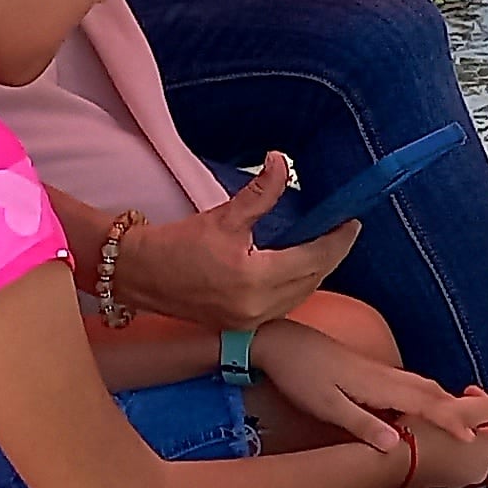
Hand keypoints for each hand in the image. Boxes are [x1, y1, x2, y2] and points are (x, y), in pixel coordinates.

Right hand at [109, 159, 354, 331]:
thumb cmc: (176, 244)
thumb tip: (282, 162)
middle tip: (342, 230)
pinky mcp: (240, 326)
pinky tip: (299, 268)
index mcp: (255, 280)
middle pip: (312, 280)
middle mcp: (257, 307)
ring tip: (325, 246)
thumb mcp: (223, 216)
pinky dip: (296, 286)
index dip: (337, 240)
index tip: (351, 222)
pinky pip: (282, 305)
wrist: (136, 274)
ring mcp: (248, 321)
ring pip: (300, 295)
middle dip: (331, 255)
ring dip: (315, 272)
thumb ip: (261, 192)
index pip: (314, 259)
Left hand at [258, 327, 487, 458]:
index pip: (428, 405)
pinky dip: (437, 397)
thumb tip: (396, 444)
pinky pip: (418, 388)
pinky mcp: (375, 374)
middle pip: (441, 393)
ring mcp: (384, 373)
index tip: (476, 437)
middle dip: (478, 403)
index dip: (453, 422)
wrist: (280, 342)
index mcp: (380, 385)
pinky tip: (438, 404)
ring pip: (430, 389)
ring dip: (458, 401)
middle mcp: (389, 377)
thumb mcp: (326, 405)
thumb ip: (362, 424)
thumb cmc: (300, 375)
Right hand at [408, 388, 487, 487]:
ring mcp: (459, 479)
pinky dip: (445, 446)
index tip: (468, 392)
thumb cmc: (420, 437)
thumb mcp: (461, 412)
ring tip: (440, 419)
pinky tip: (426, 438)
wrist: (385, 465)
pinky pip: (450, 459)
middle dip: (474, 415)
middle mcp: (479, 469)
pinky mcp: (439, 483)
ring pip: (469, 447)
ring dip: (459, 430)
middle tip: (454, 404)